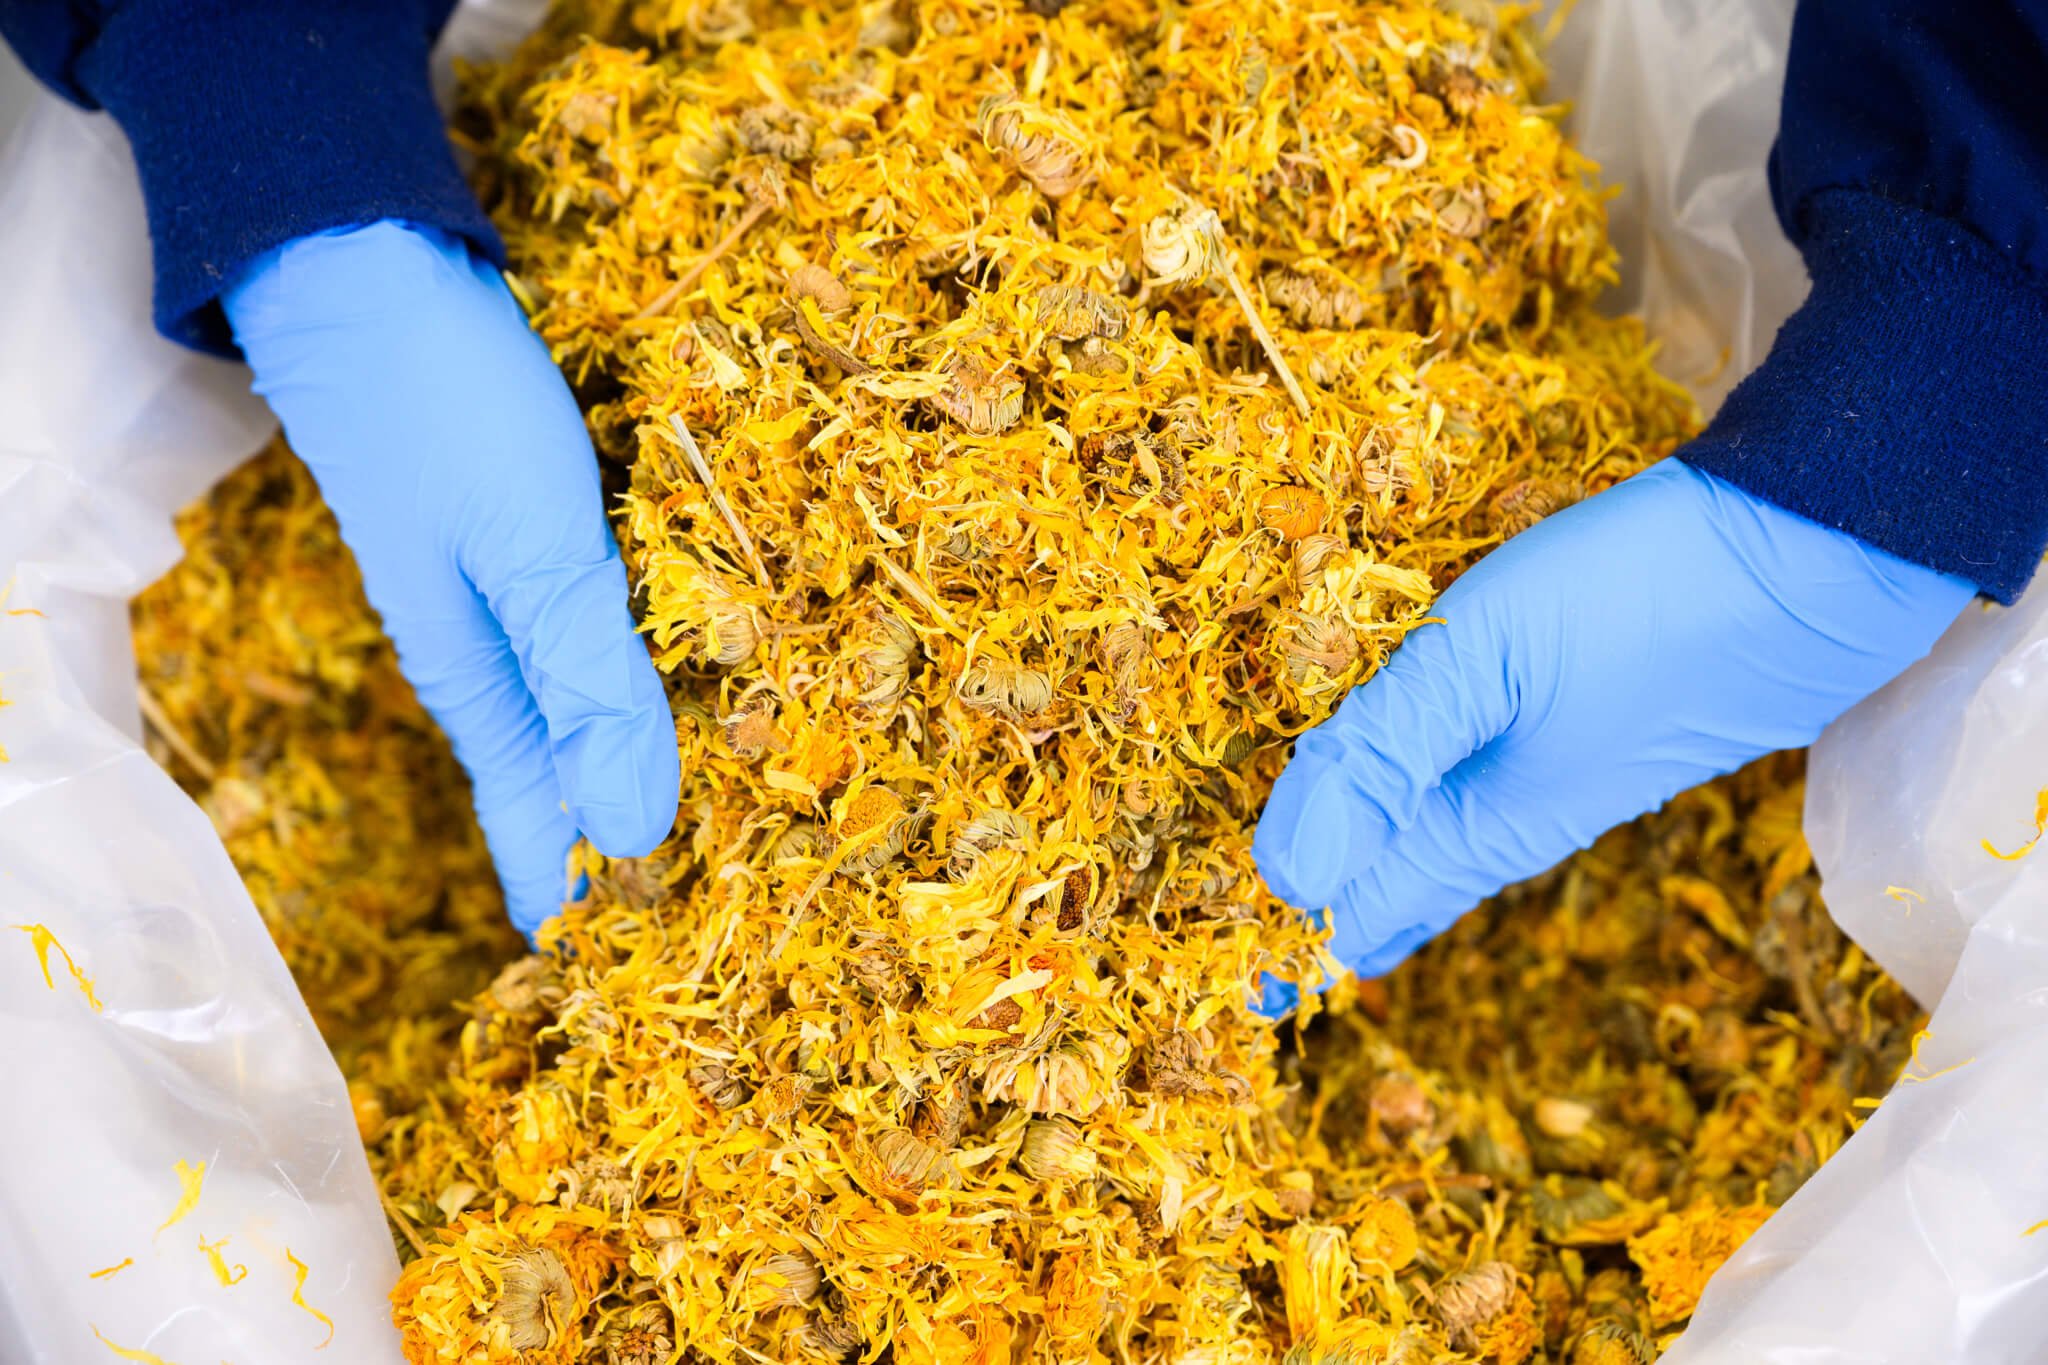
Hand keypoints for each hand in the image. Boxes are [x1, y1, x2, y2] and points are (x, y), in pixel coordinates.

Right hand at [224, 221, 679, 936]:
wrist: (359, 268)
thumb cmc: (446, 411)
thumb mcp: (534, 549)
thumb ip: (588, 682)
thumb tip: (636, 831)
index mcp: (481, 679)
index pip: (541, 821)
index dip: (587, 891)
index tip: (630, 971)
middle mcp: (487, 648)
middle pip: (555, 776)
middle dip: (609, 845)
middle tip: (680, 920)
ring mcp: (498, 587)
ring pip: (568, 709)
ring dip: (615, 766)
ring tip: (683, 822)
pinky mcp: (519, 530)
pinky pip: (578, 634)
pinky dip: (619, 677)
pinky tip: (649, 681)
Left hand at [1253, 458, 1972, 999]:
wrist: (1822, 557)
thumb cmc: (1641, 600)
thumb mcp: (1485, 660)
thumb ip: (1386, 757)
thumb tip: (1293, 879)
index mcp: (1480, 822)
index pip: (1360, 909)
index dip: (1293, 938)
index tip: (1238, 972)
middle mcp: (1523, 816)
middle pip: (1406, 888)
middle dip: (1335, 911)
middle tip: (1275, 948)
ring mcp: (1571, 775)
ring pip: (1450, 844)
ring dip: (1382, 861)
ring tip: (1337, 885)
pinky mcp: (1601, 727)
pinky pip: (1490, 792)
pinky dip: (1433, 804)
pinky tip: (1435, 791)